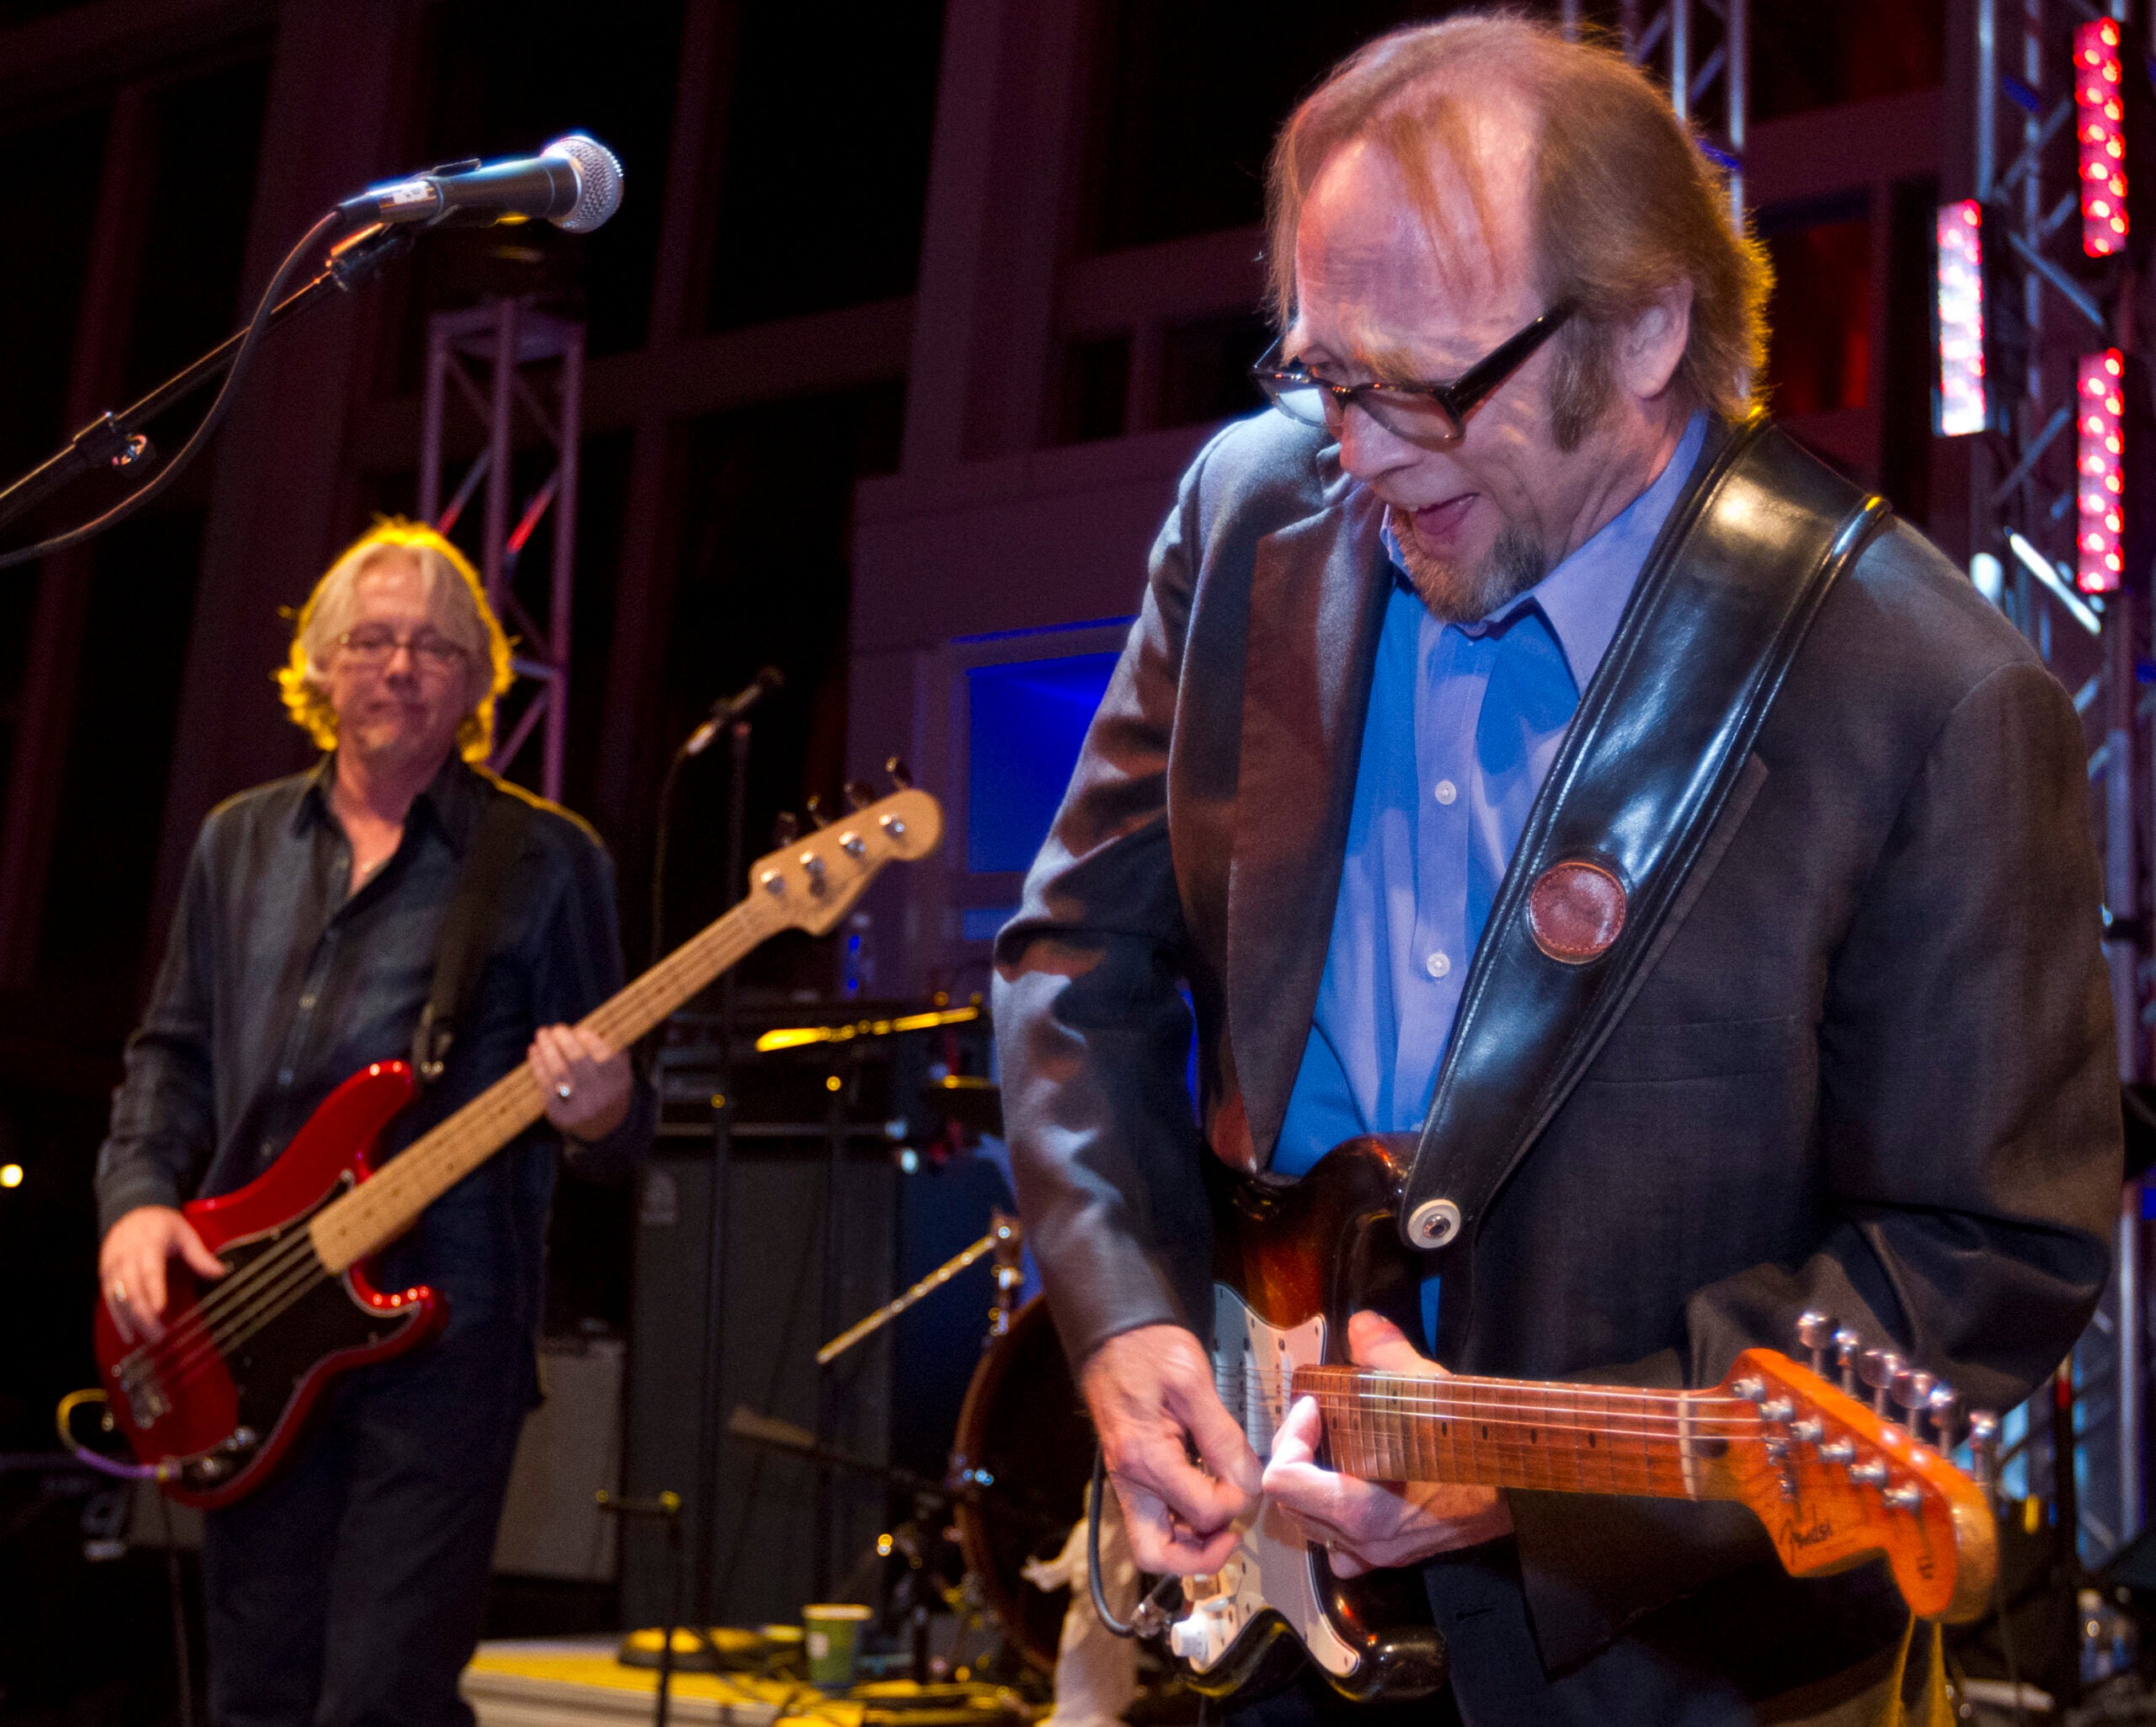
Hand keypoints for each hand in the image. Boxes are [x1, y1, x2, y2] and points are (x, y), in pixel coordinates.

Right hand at [99, 1205, 224, 1345]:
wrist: (129, 1211)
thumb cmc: (161, 1224)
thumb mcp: (184, 1232)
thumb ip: (199, 1254)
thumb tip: (220, 1272)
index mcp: (148, 1244)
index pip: (150, 1271)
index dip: (154, 1292)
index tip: (161, 1311)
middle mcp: (126, 1257)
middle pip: (133, 1290)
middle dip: (144, 1315)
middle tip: (160, 1336)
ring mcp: (113, 1267)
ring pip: (119, 1298)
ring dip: (131, 1321)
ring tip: (148, 1339)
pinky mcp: (106, 1275)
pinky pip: (110, 1300)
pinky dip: (118, 1318)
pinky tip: (128, 1335)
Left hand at [529, 1025, 631, 1142]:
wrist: (605, 1128)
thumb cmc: (609, 1087)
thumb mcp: (619, 1069)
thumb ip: (610, 1048)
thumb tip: (582, 1028)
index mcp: (618, 1082)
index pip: (603, 1056)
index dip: (589, 1040)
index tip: (579, 1030)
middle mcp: (601, 1096)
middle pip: (578, 1061)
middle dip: (564, 1041)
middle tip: (555, 1028)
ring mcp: (579, 1107)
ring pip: (559, 1072)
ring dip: (547, 1050)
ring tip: (541, 1034)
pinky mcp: (560, 1115)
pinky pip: (545, 1085)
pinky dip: (538, 1065)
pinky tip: (534, 1051)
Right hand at [1080, 1323, 1262, 1573]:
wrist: (1114, 1330)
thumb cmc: (1150, 1347)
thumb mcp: (1195, 1383)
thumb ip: (1224, 1438)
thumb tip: (1250, 1482)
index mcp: (1144, 1457)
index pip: (1202, 1512)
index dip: (1237, 1504)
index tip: (1252, 1479)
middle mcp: (1129, 1479)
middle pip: (1156, 1555)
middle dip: (1200, 1558)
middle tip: (1232, 1535)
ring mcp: (1127, 1480)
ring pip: (1154, 1543)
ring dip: (1193, 1542)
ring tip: (1224, 1516)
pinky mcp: (1131, 1474)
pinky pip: (1155, 1518)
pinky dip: (1183, 1521)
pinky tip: (1206, 1497)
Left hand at [1262, 1310, 1512, 1575]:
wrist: (1523, 1499)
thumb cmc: (1479, 1451)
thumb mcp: (1433, 1391)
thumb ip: (1388, 1354)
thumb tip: (1361, 1324)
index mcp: (1365, 1510)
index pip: (1284, 1481)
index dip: (1292, 1436)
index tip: (1315, 1407)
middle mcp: (1363, 1541)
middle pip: (1289, 1499)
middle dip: (1297, 1453)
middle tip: (1321, 1418)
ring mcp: (1373, 1554)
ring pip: (1308, 1521)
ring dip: (1310, 1482)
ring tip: (1333, 1445)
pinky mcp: (1386, 1558)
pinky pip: (1335, 1543)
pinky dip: (1329, 1514)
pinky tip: (1350, 1485)